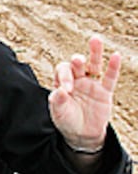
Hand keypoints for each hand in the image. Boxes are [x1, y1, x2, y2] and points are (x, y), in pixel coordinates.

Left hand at [49, 36, 120, 151]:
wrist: (82, 134)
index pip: (62, 71)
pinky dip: (113, 67)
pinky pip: (109, 77)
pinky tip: (115, 55)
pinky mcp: (104, 91)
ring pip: (94, 65)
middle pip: (77, 64)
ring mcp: (91, 84)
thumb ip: (58, 102)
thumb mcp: (59, 113)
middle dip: (77, 62)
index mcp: (62, 82)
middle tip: (77, 61)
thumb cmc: (67, 121)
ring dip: (94, 53)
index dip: (64, 76)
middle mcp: (76, 80)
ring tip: (95, 39)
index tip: (67, 90)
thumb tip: (59, 92)